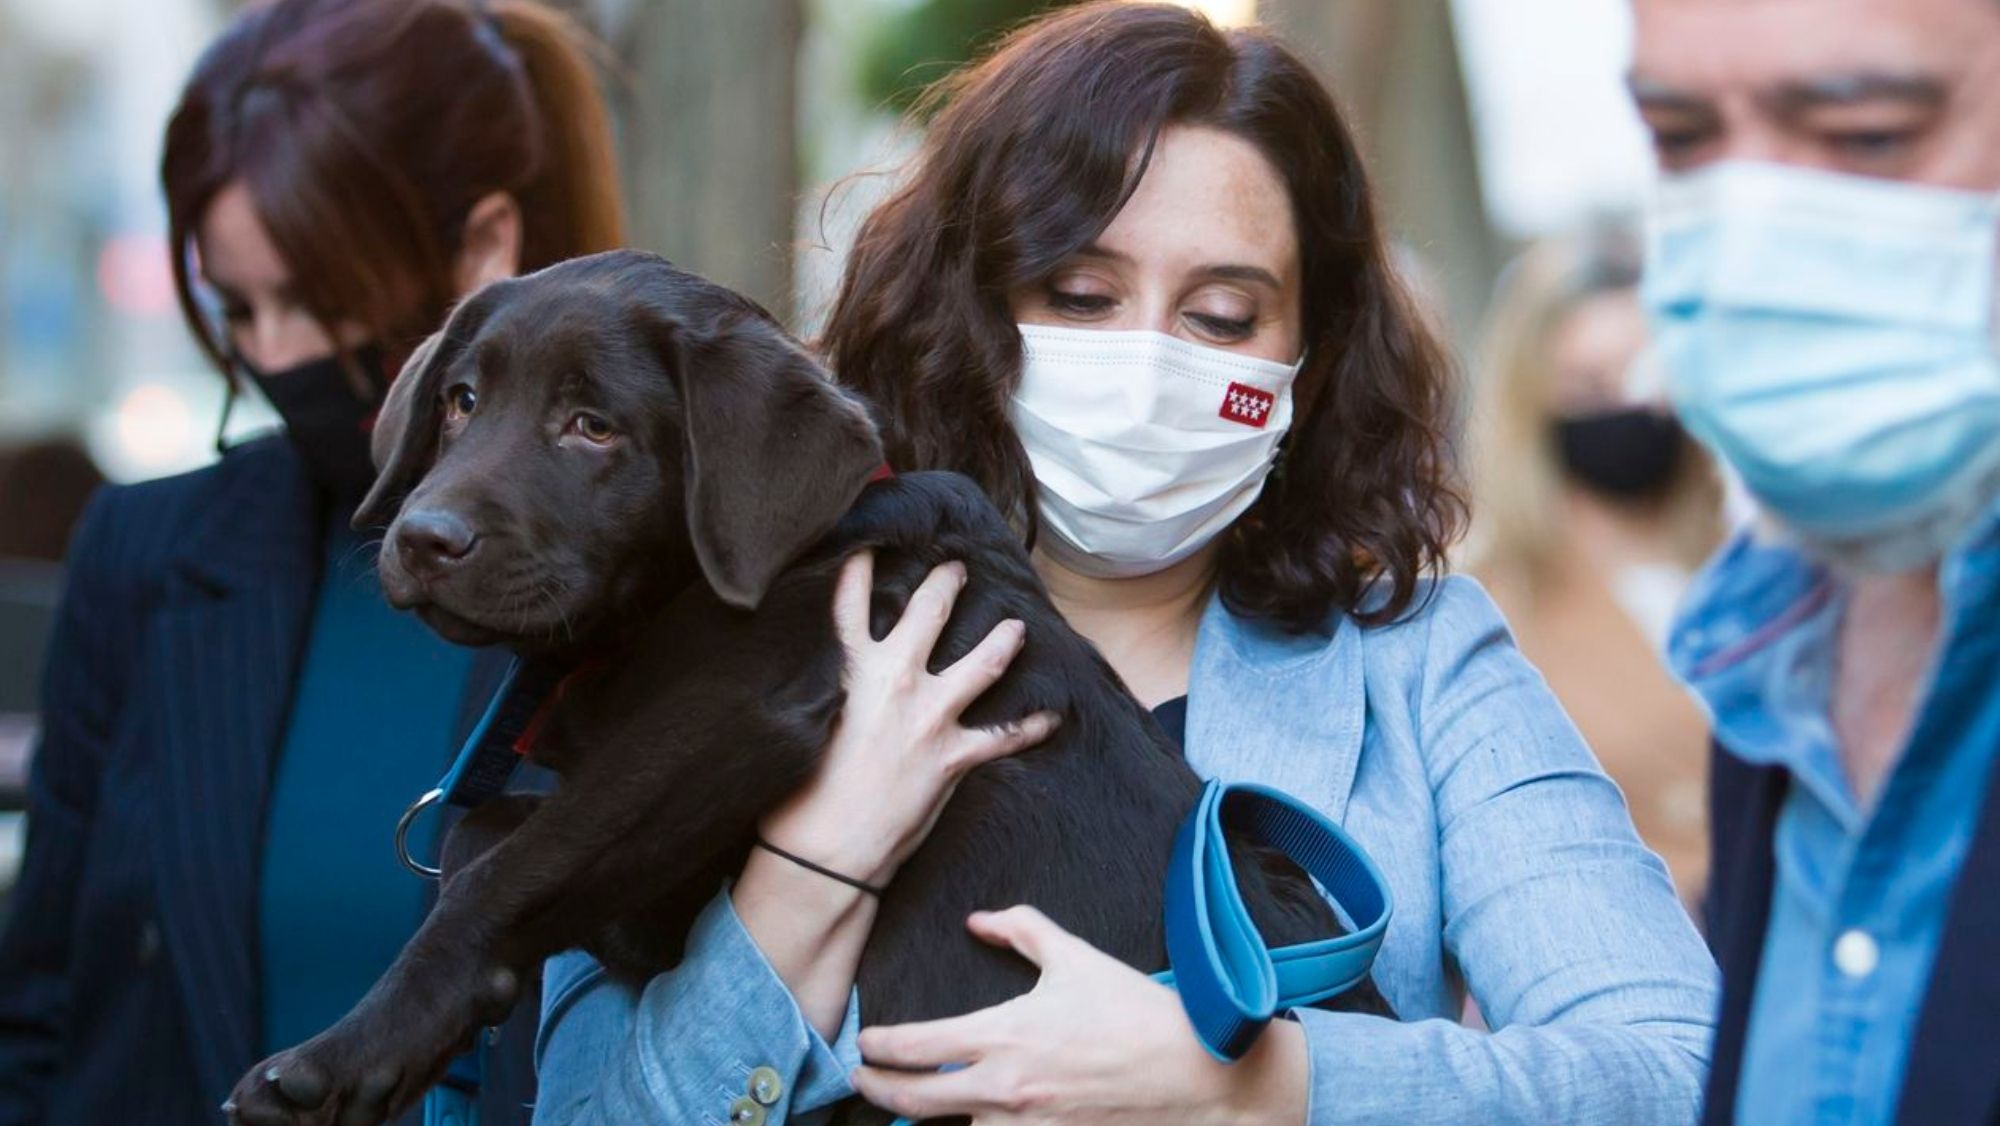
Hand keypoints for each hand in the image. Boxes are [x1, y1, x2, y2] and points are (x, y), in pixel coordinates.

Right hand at [759, 552, 1060, 886]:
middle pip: (928, 615)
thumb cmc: (798, 795)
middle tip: (958, 568)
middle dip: (946, 585)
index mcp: (850, 671)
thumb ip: (820, 689)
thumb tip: (824, 675)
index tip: (871, 542)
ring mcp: (930, 717)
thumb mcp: (797, 724)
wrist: (825, 852)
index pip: (850, 605)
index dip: (860, 568)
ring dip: (1003, 641)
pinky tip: (1053, 717)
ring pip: (982, 663)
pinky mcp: (953, 758)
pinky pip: (1004, 736)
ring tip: (1016, 626)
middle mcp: (895, 681)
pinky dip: (1031, 726)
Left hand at [851, 907, 1308, 1125]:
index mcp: (1004, 1036)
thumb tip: (978, 921)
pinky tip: (971, 1117)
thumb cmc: (1134, 1013)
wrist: (1193, 1072)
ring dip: (931, 1114)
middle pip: (915, 1099)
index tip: (863, 1042)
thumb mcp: (1075, 958)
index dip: (878, 1047)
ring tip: (913, 1100)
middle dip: (878, 1088)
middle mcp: (1005, 1089)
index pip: (917, 1046)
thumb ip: (1021, 931)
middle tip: (862, 1078)